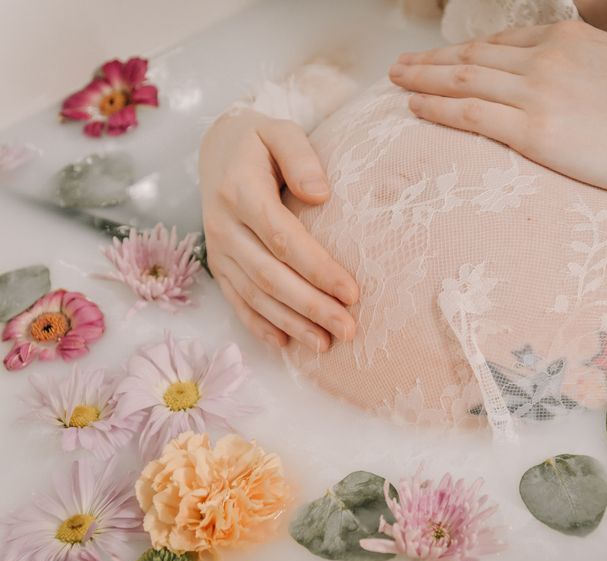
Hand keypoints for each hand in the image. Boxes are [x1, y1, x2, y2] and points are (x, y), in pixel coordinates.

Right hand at [199, 108, 358, 350]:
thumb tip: (321, 194)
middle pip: (270, 276)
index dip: (317, 269)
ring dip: (290, 323)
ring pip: (254, 295)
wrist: (217, 150)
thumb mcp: (280, 131)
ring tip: (325, 344)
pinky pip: (236, 301)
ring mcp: (218, 249)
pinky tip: (284, 344)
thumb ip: (300, 157)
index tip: (351, 292)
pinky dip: (259, 325)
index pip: (283, 239)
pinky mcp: (218, 264)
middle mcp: (224, 226)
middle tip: (348, 329)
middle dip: (311, 306)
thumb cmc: (259, 141)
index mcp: (240, 192)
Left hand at [389, 21, 606, 199]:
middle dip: (430, 60)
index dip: (462, 52)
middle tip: (400, 65)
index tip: (441, 59)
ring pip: (463, 79)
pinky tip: (415, 106)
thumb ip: (575, 64)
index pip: (498, 42)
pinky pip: (472, 114)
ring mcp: (537, 93)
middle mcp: (544, 59)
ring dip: (423, 78)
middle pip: (471, 56)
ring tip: (396, 81)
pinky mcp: (535, 131)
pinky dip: (438, 107)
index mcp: (564, 38)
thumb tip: (552, 78)